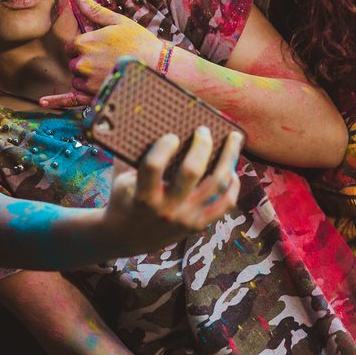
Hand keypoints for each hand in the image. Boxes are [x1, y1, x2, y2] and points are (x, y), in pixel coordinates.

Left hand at [40, 0, 163, 108]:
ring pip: (78, 81)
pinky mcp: (94, 97)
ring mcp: (88, 83)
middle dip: (86, 63)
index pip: (71, 48)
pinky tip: (42, 102)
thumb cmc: (139, 42)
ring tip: (112, 73)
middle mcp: (82, 64)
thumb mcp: (116, 21)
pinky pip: (70, 100)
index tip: (101, 48)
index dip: (84, 48)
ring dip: (88, 79)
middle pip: (74, 65)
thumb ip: (93, 9)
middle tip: (109, 61)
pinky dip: (56, 101)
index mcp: (84, 43)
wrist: (159, 67)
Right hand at [101, 127, 242, 253]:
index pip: (152, 167)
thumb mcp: (121, 177)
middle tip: (203, 130)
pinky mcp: (197, 226)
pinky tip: (231, 169)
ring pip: (215, 185)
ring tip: (233, 140)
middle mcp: (165, 209)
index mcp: (142, 196)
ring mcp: (184, 219)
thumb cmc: (124, 197)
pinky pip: (225, 204)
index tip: (172, 135)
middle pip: (191, 172)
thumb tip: (146, 117)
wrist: (125, 237)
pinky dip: (232, 184)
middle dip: (202, 145)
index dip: (163, 148)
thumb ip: (133, 153)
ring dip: (227, 158)